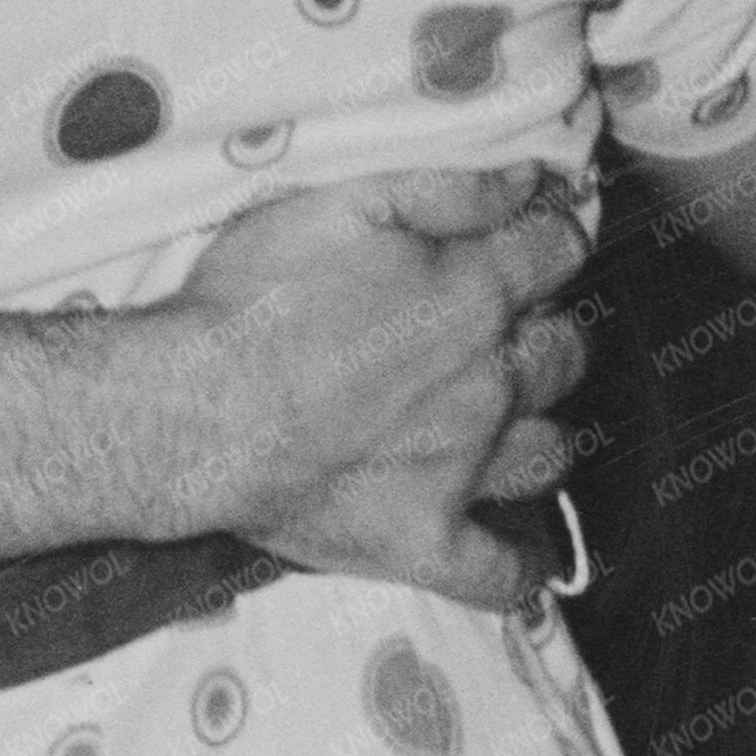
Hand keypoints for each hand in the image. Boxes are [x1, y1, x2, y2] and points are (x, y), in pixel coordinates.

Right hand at [164, 166, 593, 611]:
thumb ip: (446, 188)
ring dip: (538, 433)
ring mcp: (464, 468)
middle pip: (563, 353)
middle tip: (499, 333)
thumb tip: (527, 181)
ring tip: (502, 424)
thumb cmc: (253, 299)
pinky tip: (515, 565)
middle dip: (544, 335)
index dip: (549, 240)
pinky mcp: (424, 539)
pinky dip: (514, 572)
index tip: (530, 241)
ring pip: (548, 452)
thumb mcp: (342, 203)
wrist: (192, 410)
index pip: (557, 254)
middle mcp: (490, 381)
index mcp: (476, 294)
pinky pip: (497, 574)